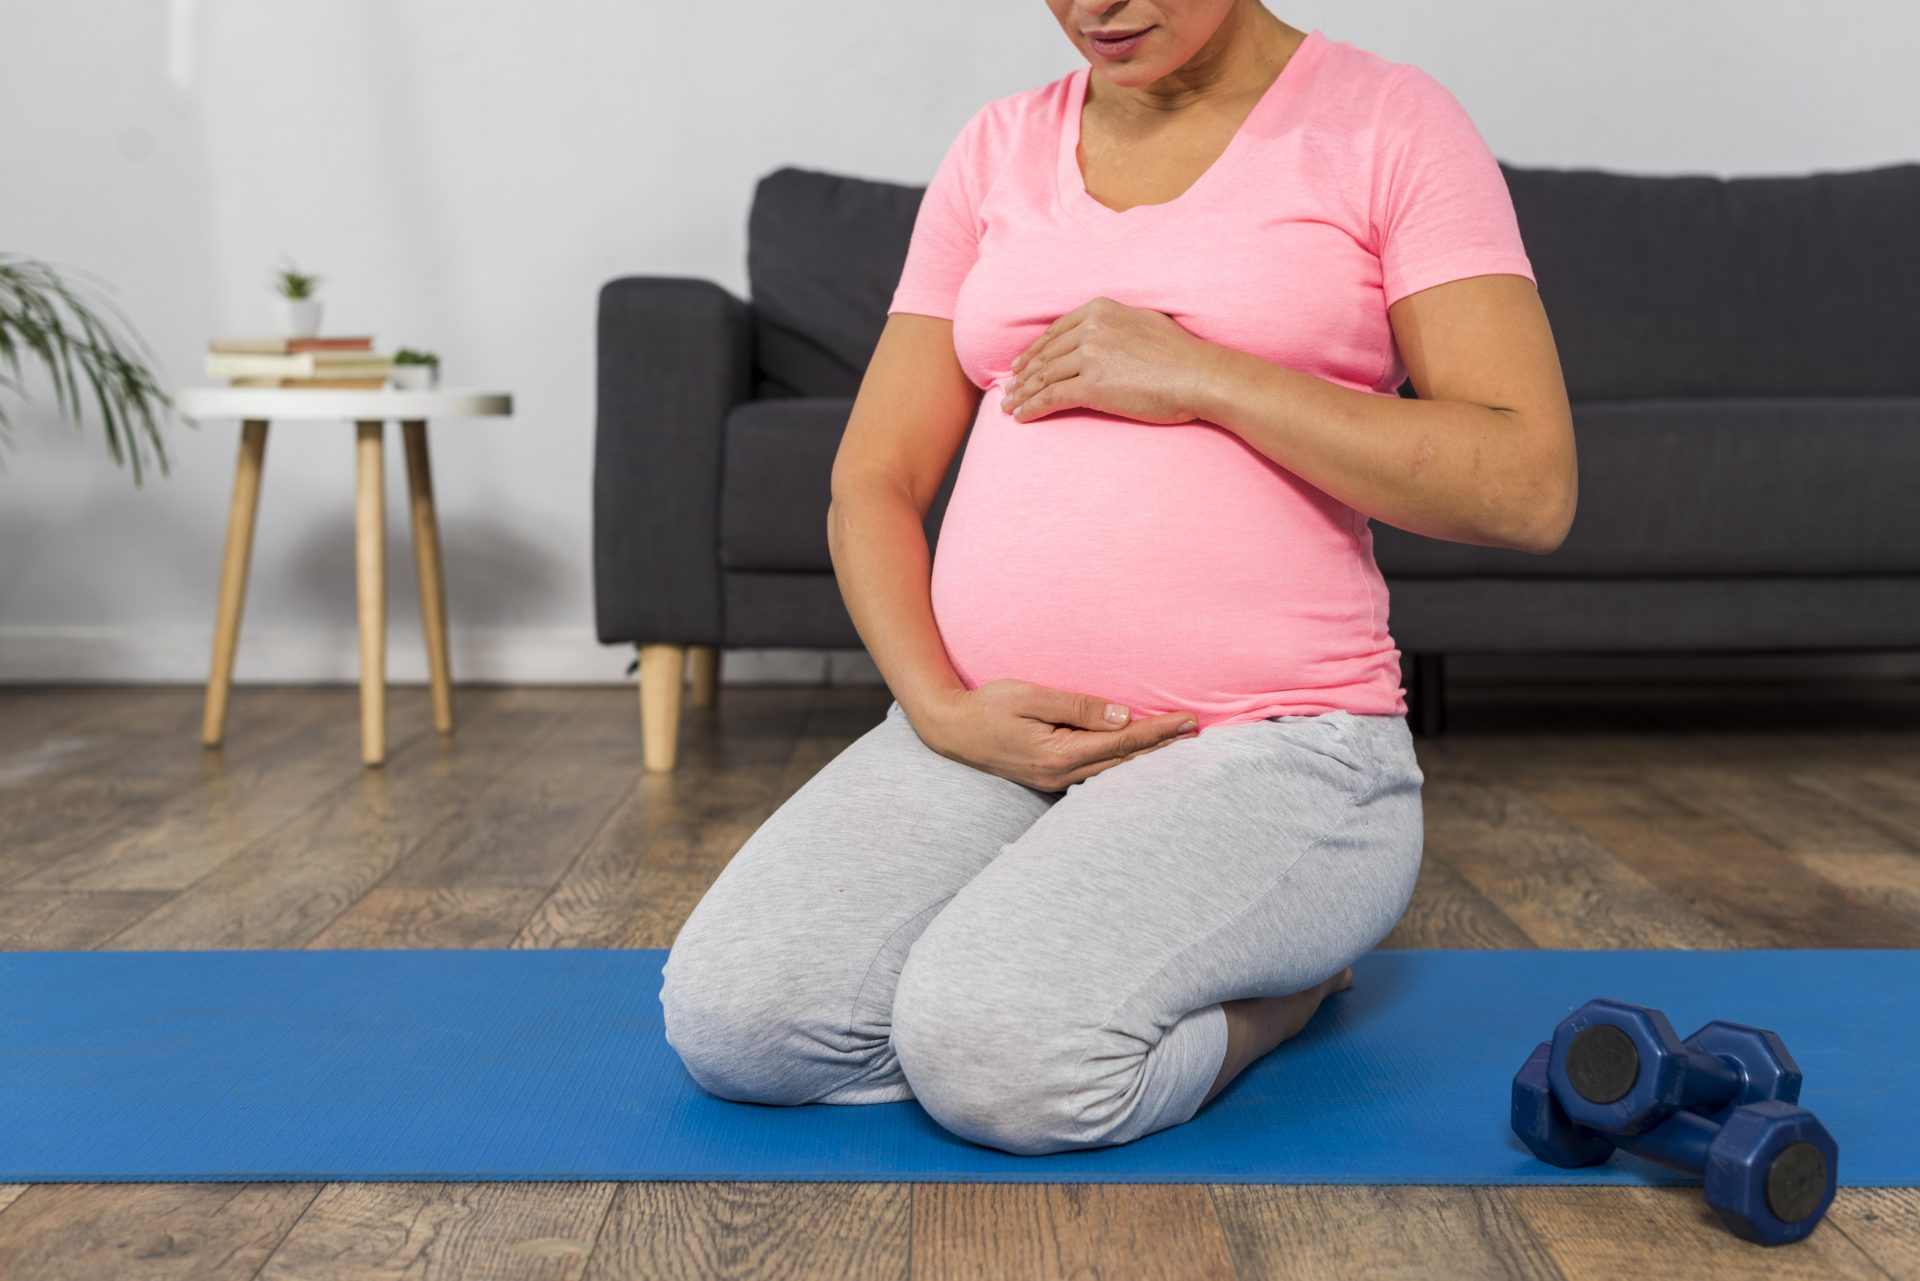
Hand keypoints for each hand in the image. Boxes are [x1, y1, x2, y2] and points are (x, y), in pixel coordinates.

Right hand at [907, 678, 1198, 792]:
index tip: (1188, 721)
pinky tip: (1140, 758)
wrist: (950, 730)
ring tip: (1179, 745)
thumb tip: (1122, 717)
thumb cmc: (987, 706)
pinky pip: (1098, 774)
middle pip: (1124, 765)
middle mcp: (1060, 775)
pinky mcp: (1051, 779)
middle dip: (1162, 748)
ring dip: (1147, 760)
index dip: (1157, 732)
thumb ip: (1076, 707)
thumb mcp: (1029, 696)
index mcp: (1057, 754)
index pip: (1121, 744)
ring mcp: (1055, 782)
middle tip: (1198, 733)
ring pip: (1113, 774)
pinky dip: (1124, 766)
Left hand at [1000, 295, 1217, 425]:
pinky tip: (1022, 417)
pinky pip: (1051, 398)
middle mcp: (1090, 328)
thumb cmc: (1180, 355)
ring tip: (1010, 407)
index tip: (1022, 364)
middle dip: (1024, 375)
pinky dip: (1032, 408)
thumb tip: (1100, 334)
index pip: (1056, 331)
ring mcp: (1089, 356)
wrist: (1198, 375)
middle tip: (1010, 390)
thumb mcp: (1144, 321)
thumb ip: (1115, 324)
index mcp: (1100, 309)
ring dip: (1022, 394)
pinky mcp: (1092, 386)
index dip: (1035, 350)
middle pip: (1046, 355)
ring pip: (1044, 377)